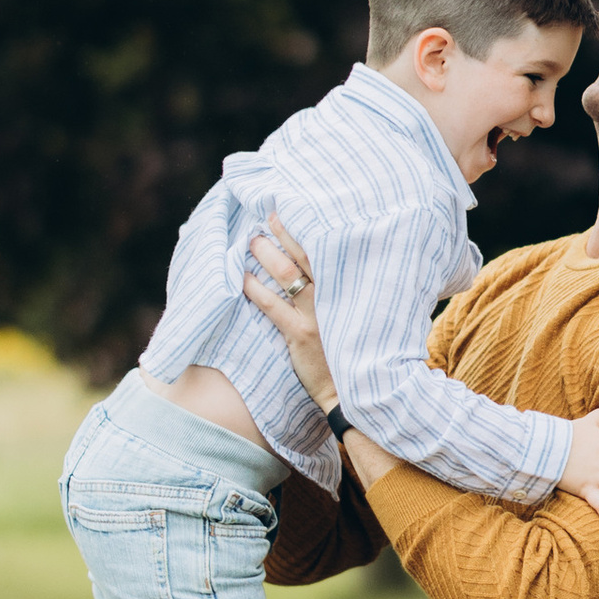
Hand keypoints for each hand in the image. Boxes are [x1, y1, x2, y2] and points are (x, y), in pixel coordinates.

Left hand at [242, 210, 336, 412]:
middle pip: (306, 255)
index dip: (311, 229)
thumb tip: (326, 269)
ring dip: (267, 255)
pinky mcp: (300, 334)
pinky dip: (255, 289)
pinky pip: (272, 306)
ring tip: (252, 241)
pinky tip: (242, 278)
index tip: (297, 210)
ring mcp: (317, 315)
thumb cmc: (351, 349)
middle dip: (286, 233)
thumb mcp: (356, 315)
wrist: (353, 389)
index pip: (329, 251)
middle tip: (269, 216)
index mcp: (349, 288)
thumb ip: (346, 292)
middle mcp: (334, 297)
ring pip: (287, 275)